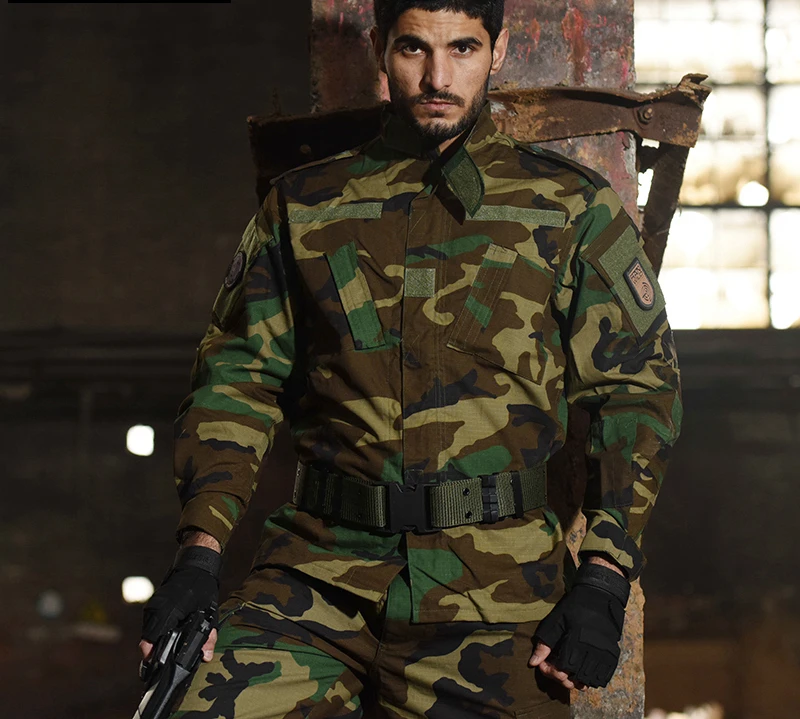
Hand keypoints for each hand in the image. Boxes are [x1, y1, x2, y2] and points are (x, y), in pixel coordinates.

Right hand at [140, 542, 221, 662]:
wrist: (195, 564)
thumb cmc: (202, 586)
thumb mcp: (209, 613)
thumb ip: (207, 636)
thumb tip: (205, 657)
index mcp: (167, 612)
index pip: (151, 642)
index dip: (154, 658)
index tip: (158, 669)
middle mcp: (155, 610)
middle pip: (148, 640)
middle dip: (157, 652)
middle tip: (166, 663)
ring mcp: (152, 606)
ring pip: (149, 633)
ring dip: (157, 642)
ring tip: (168, 650)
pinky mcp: (153, 605)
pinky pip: (151, 624)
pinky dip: (158, 632)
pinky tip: (169, 635)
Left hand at [528, 559, 629, 689]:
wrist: (599, 595)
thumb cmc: (574, 607)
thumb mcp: (555, 621)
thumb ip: (545, 643)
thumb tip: (532, 663)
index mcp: (576, 639)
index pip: (563, 668)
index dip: (552, 671)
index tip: (546, 665)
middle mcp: (592, 649)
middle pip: (577, 677)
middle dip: (564, 678)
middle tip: (557, 669)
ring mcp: (604, 653)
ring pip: (590, 680)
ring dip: (578, 680)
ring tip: (569, 671)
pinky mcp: (612, 654)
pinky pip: (604, 676)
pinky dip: (593, 679)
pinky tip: (583, 672)